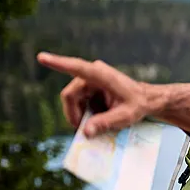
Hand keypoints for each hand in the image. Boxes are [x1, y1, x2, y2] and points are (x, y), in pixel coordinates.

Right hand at [37, 52, 152, 136]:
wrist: (147, 100)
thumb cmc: (138, 105)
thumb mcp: (124, 116)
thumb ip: (106, 123)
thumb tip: (85, 132)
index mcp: (101, 75)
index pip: (76, 68)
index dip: (58, 63)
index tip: (42, 58)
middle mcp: (92, 73)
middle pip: (70, 96)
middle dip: (74, 114)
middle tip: (84, 131)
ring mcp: (90, 79)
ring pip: (73, 100)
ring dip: (81, 114)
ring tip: (98, 123)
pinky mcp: (90, 86)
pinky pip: (79, 101)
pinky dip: (85, 112)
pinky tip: (99, 117)